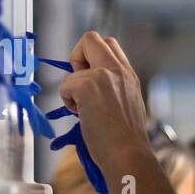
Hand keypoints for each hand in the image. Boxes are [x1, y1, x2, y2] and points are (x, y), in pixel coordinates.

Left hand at [58, 32, 150, 181]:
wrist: (128, 156)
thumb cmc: (125, 142)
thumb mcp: (126, 105)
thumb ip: (113, 88)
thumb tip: (91, 89)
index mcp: (129, 75)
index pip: (109, 44)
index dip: (92, 57)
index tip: (90, 80)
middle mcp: (119, 70)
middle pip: (91, 37)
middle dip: (77, 56)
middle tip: (80, 84)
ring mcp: (105, 76)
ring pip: (74, 61)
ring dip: (71, 85)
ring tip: (82, 108)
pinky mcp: (89, 86)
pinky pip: (65, 84)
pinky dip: (67, 99)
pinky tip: (81, 115)